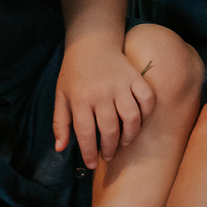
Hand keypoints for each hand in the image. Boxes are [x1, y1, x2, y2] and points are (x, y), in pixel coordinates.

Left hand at [53, 37, 156, 166]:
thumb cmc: (74, 72)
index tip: (92, 164)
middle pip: (110, 129)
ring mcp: (120, 84)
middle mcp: (101, 93)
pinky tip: (139, 122)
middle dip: (109, 149)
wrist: (91, 41)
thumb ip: (60, 123)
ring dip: (130, 136)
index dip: (89, 153)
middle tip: (108, 156)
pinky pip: (147, 99)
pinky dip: (146, 113)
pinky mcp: (135, 77)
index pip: (86, 133)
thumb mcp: (61, 96)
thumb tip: (60, 149)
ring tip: (124, 143)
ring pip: (131, 118)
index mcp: (80, 99)